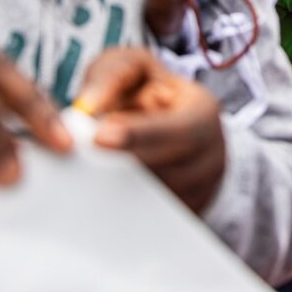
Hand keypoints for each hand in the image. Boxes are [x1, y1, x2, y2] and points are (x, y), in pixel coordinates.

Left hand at [76, 49, 224, 212]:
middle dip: (122, 169)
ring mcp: (201, 191)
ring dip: (119, 194)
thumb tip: (88, 106)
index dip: (139, 134)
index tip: (99, 136)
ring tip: (86, 180)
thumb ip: (113, 76)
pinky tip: (100, 201)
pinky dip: (124, 214)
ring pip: (157, 204)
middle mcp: (211, 156)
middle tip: (80, 165)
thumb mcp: (133, 68)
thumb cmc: (147, 94)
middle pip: (167, 173)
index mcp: (203, 113)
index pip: (177, 129)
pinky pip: (153, 224)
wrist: (168, 124)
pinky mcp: (184, 216)